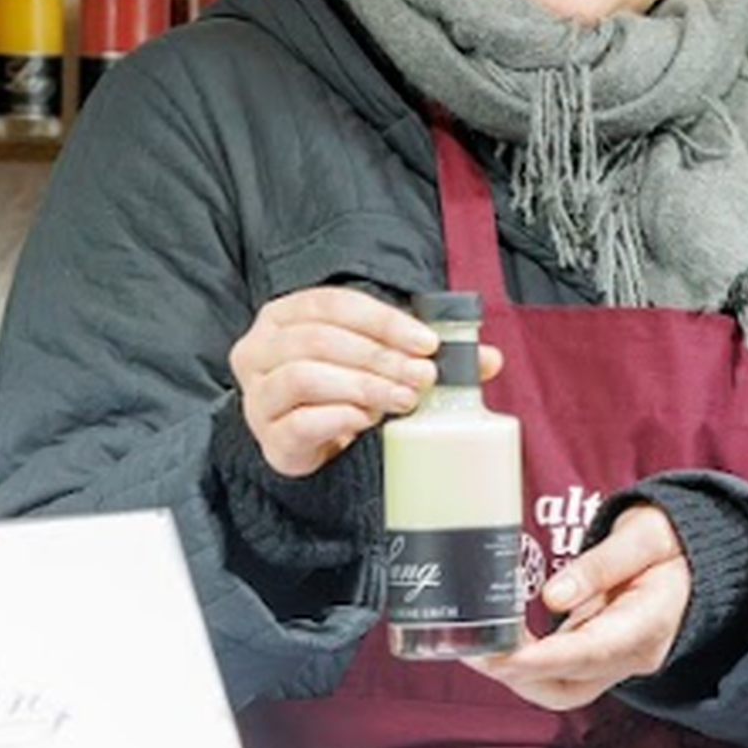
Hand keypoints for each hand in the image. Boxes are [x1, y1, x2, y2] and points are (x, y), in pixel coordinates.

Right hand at [228, 287, 503, 478]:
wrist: (312, 442)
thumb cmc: (345, 389)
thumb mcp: (381, 362)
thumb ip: (427, 353)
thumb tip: (490, 359)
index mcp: (286, 316)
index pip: (335, 304)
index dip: (385, 322)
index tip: (428, 343)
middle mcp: (260, 349)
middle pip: (321, 340)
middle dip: (381, 357)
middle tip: (423, 378)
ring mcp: (258, 395)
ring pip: (305, 376)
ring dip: (363, 386)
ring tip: (401, 400)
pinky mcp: (268, 437)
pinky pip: (298, 422)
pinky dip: (337, 418)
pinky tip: (365, 421)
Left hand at [473, 504, 687, 711]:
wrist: (700, 561)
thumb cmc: (676, 544)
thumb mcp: (646, 535)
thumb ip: (602, 564)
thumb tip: (553, 595)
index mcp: (651, 623)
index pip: (593, 651)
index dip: (544, 659)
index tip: (504, 656)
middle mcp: (632, 655)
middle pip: (568, 686)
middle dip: (516, 674)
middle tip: (472, 648)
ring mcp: (616, 663)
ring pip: (559, 689)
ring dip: (514, 674)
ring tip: (474, 646)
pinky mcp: (599, 659)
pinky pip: (558, 675)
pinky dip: (524, 665)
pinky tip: (497, 642)